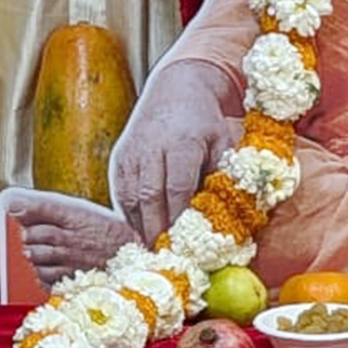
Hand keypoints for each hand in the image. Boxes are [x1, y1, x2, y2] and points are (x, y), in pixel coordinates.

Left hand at [6, 191, 138, 286]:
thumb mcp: (93, 214)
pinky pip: (46, 278)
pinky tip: (42, 269)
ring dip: (30, 255)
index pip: (46, 209)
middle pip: (35, 235)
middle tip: (23, 235)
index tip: (11, 206)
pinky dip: (39, 274)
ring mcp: (71, 261)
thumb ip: (64, 212)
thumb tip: (32, 211)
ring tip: (31, 253)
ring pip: (37, 258)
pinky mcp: (72, 279)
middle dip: (25, 235)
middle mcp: (72, 239)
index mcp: (79, 218)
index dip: (26, 207)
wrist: (135, 259)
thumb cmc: (113, 235)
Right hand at [110, 61, 233, 241]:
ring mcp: (131, 152)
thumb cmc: (206, 122)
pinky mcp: (119, 158)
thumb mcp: (224, 142)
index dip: (179, 218)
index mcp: (182, 142)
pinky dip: (130, 216)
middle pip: (150, 197)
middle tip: (167, 258)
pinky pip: (120, 193)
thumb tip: (228, 215)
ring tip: (154, 252)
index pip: (177, 188)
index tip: (185, 244)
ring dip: (141, 227)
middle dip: (157, 230)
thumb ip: (222, 176)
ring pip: (131, 198)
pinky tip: (141, 233)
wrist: (176, 89)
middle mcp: (152, 147)